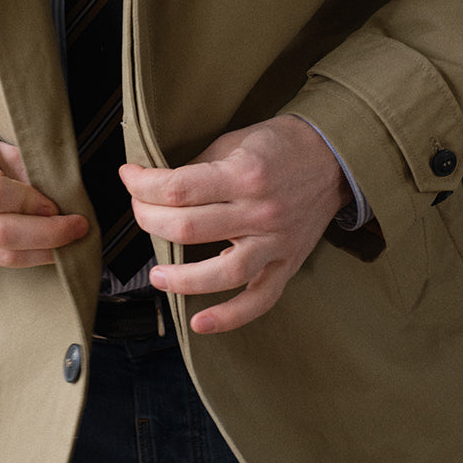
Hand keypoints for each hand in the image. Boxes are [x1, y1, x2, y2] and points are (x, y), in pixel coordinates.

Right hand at [0, 136, 87, 268]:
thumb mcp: (3, 150)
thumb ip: (28, 173)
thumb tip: (64, 200)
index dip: (30, 203)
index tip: (55, 205)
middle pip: (2, 233)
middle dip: (48, 234)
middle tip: (78, 228)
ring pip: (4, 256)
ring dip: (43, 252)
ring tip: (69, 242)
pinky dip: (28, 257)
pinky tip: (46, 248)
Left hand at [119, 116, 349, 334]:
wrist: (333, 157)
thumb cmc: (280, 146)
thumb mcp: (234, 141)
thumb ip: (198, 167)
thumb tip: (156, 187)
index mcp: (243, 174)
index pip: (178, 188)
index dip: (142, 184)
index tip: (128, 177)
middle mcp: (259, 211)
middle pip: (189, 227)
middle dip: (149, 220)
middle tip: (138, 212)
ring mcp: (275, 242)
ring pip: (221, 273)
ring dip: (180, 278)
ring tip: (156, 274)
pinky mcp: (287, 264)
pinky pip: (259, 299)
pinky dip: (229, 317)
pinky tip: (200, 321)